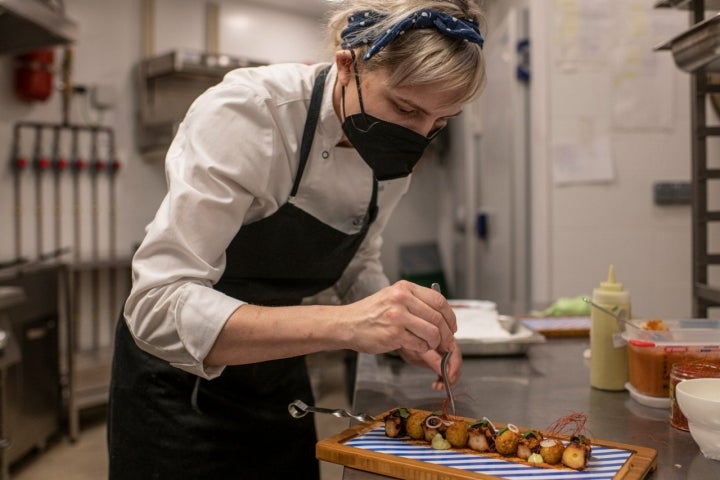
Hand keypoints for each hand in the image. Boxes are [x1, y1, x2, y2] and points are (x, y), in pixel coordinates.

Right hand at [342, 280, 456, 354]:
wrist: (346, 323)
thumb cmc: (369, 313)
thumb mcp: (392, 297)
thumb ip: (415, 302)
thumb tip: (441, 316)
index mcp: (404, 288)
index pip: (438, 300)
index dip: (450, 315)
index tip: (451, 325)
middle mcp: (401, 299)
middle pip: (438, 317)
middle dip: (446, 333)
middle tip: (445, 341)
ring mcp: (397, 317)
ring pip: (432, 332)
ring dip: (435, 343)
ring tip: (431, 345)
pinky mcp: (393, 334)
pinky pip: (419, 344)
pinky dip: (422, 348)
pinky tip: (415, 346)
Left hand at [399, 345, 462, 391]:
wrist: (402, 343)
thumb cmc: (408, 344)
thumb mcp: (419, 351)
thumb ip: (433, 359)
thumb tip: (445, 371)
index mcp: (443, 339)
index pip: (455, 354)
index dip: (454, 368)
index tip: (449, 380)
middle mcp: (446, 346)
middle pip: (456, 362)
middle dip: (451, 376)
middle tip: (442, 386)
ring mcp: (444, 354)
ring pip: (452, 369)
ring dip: (448, 380)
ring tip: (438, 387)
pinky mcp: (441, 362)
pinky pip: (446, 372)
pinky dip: (443, 380)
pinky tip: (437, 384)